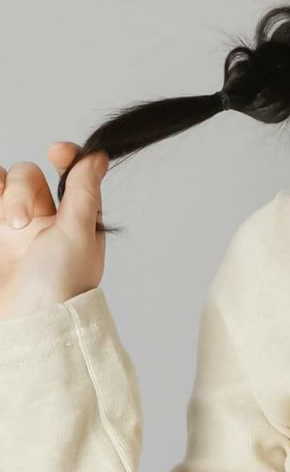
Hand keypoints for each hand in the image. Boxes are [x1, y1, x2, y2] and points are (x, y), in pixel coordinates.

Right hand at [0, 142, 108, 319]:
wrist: (27, 320)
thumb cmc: (60, 285)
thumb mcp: (78, 235)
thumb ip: (84, 193)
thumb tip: (98, 156)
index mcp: (75, 219)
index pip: (71, 174)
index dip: (66, 156)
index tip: (57, 151)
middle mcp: (45, 220)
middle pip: (29, 176)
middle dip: (21, 189)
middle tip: (19, 222)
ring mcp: (15, 228)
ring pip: (3, 185)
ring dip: (5, 194)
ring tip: (7, 225)